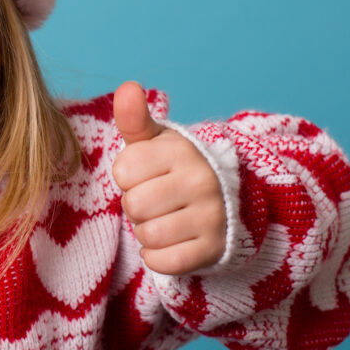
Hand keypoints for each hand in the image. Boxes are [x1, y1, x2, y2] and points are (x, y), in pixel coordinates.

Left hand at [111, 81, 225, 275]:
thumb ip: (135, 118)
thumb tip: (128, 87)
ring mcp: (212, 216)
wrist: (225, 203)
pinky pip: (162, 262)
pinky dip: (159, 256)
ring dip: (147, 232)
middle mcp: (202, 180)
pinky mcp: (214, 249)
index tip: (147, 175)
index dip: (128, 176)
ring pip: (147, 234)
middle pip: (134, 204)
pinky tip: (173, 240)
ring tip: (165, 218)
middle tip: (156, 200)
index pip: (123, 170)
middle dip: (136, 206)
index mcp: (182, 150)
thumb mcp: (157, 142)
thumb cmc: (176, 170)